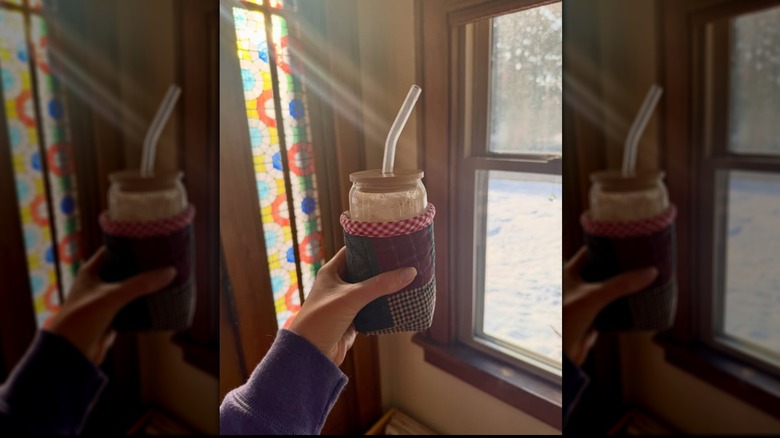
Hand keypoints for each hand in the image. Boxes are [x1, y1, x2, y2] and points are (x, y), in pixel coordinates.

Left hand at [47, 247, 176, 364]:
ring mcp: (105, 301)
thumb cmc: (81, 320)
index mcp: (90, 272)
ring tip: (166, 274)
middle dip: (142, 264)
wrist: (70, 355)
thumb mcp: (112, 297)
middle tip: (164, 257)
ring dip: (145, 284)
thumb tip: (170, 272)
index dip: (130, 244)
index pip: (112, 249)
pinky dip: (144, 302)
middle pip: (124, 268)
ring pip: (129, 287)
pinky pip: (132, 305)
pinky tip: (160, 298)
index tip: (150, 239)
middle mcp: (97, 284)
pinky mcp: (112, 317)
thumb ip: (140, 284)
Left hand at [288, 246, 416, 365]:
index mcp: (332, 272)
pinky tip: (401, 300)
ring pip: (371, 290)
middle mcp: (339, 284)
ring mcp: (346, 302)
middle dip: (383, 266)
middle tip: (406, 258)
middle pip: (365, 270)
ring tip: (409, 277)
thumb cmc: (322, 320)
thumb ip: (380, 285)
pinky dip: (385, 305)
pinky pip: (373, 308)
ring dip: (386, 287)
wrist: (311, 355)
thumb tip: (410, 272)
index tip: (391, 239)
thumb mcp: (351, 297)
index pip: (353, 250)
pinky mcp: (354, 319)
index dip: (370, 244)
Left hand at [563, 246, 657, 365]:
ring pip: (609, 285)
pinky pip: (613, 301)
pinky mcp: (595, 312)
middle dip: (622, 264)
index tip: (631, 240)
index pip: (593, 250)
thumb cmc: (569, 320)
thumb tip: (651, 272)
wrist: (564, 353)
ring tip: (647, 272)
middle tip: (645, 256)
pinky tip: (642, 294)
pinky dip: (625, 298)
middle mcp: (577, 281)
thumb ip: (621, 284)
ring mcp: (586, 297)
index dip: (610, 244)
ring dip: (625, 281)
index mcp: (569, 271)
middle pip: (603, 267)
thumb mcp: (595, 297)